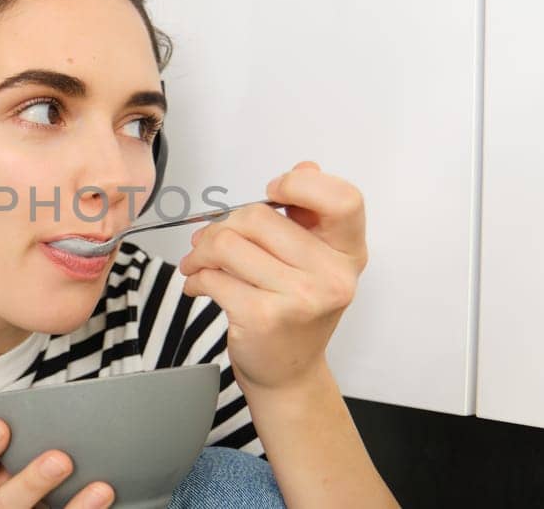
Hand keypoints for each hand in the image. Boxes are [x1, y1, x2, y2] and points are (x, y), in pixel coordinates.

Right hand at [0, 418, 114, 507]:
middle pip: (6, 501)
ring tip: (102, 489)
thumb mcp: (34, 452)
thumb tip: (81, 413)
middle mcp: (2, 504)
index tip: (0, 426)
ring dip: (75, 507)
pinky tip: (108, 497)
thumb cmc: (47, 460)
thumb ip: (44, 438)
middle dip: (33, 481)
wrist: (57, 494)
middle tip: (61, 459)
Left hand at [178, 160, 368, 390]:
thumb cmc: (296, 313)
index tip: (272, 193)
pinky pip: (212, 277)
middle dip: (223, 225)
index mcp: (347, 253)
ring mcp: (299, 298)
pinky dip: (196, 278)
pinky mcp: (263, 317)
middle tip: (211, 241)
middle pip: (260, 217)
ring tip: (199, 263)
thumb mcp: (313, 262)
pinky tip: (199, 285)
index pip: (343, 200)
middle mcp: (332, 276)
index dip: (302, 186)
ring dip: (201, 252)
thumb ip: (309, 215)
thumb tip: (305, 168)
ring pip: (228, 244)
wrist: (289, 373)